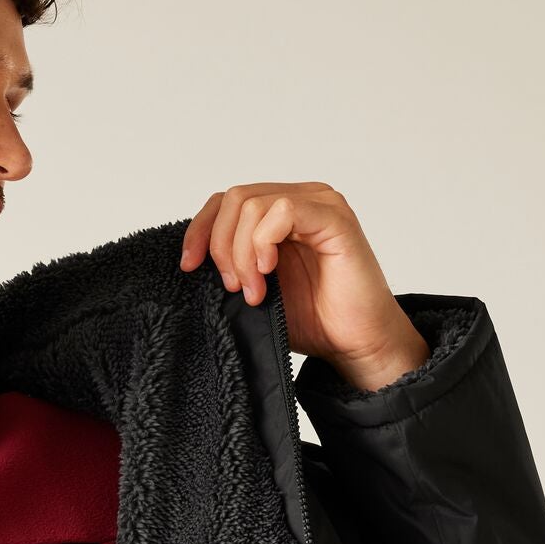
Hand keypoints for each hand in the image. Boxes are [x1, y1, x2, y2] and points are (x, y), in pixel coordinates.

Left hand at [179, 182, 429, 391]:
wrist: (356, 345)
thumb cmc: (314, 320)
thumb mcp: (255, 290)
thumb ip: (231, 267)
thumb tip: (191, 261)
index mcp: (278, 216)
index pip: (227, 201)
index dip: (200, 230)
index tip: (189, 267)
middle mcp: (299, 202)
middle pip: (234, 198)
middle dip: (221, 247)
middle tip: (233, 288)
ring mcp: (319, 205)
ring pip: (252, 204)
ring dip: (241, 253)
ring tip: (254, 292)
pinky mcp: (334, 218)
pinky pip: (284, 210)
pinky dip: (263, 242)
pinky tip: (268, 273)